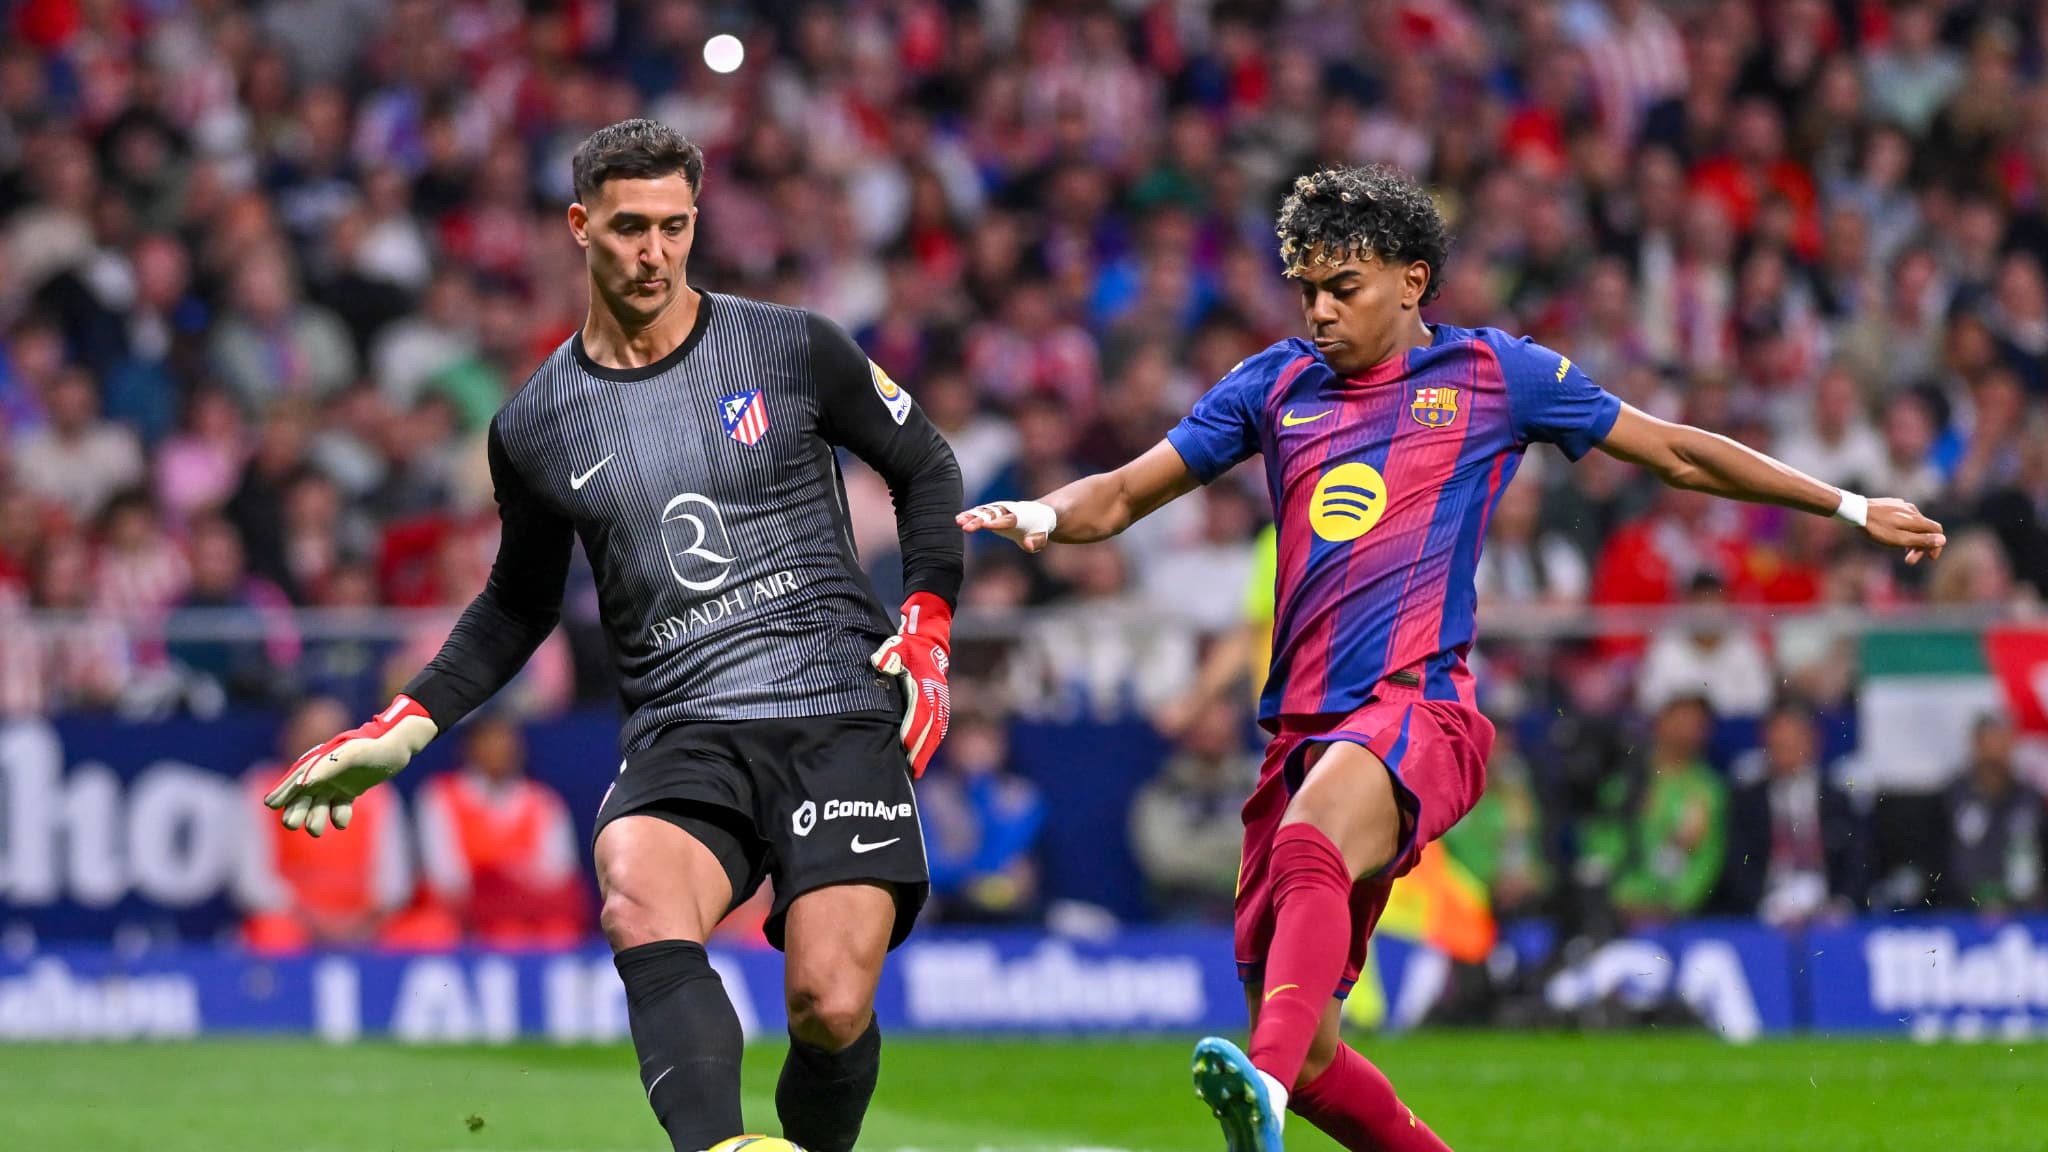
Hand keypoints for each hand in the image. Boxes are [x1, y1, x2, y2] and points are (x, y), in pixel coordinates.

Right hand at [262, 696, 437, 836]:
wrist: (398, 744)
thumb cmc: (373, 746)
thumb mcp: (351, 754)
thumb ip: (326, 768)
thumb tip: (303, 785)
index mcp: (319, 760)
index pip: (295, 778)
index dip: (282, 791)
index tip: (270, 805)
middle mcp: (325, 773)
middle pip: (303, 796)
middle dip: (295, 810)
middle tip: (291, 824)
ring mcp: (337, 782)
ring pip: (319, 805)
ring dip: (315, 817)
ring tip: (315, 830)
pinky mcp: (351, 790)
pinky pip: (339, 807)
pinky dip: (339, 816)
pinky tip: (341, 820)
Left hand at [871, 591, 952, 777]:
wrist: (929, 641)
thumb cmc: (908, 647)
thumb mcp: (896, 646)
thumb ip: (888, 655)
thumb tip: (880, 663)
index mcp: (926, 687)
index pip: (921, 715)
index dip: (914, 733)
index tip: (906, 749)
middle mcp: (936, 698)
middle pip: (931, 730)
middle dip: (922, 751)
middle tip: (912, 771)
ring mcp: (941, 702)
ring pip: (936, 732)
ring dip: (927, 751)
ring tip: (917, 771)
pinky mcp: (940, 705)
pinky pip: (938, 729)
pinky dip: (930, 744)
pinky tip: (922, 757)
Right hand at [957, 500, 1055, 552]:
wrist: (1036, 514)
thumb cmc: (1038, 529)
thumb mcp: (1041, 537)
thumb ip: (1036, 542)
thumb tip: (1027, 545)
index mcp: (1019, 517)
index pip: (1007, 520)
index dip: (997, 523)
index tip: (985, 526)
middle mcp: (1006, 511)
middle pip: (991, 515)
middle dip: (978, 520)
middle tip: (965, 527)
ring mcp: (998, 510)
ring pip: (983, 512)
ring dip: (971, 516)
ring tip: (958, 521)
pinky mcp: (992, 513)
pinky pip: (979, 512)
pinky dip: (970, 515)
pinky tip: (958, 519)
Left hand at [1863, 497, 1945, 564]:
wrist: (1855, 511)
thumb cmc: (1876, 528)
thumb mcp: (1899, 539)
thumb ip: (1921, 540)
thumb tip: (1943, 540)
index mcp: (1916, 519)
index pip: (1937, 530)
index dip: (1937, 545)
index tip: (1930, 558)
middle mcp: (1912, 510)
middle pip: (1924, 529)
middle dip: (1919, 547)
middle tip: (1909, 561)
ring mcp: (1901, 506)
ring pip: (1913, 524)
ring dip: (1911, 539)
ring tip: (1900, 550)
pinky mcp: (1891, 505)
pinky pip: (1903, 519)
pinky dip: (1903, 530)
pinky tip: (1891, 536)